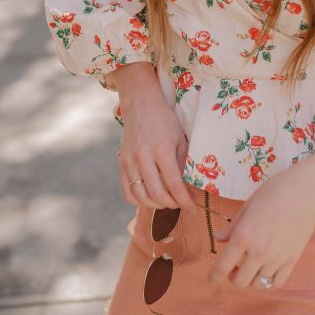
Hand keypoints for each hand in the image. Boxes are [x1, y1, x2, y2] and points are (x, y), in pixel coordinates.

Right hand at [114, 63, 195, 212]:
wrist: (141, 106)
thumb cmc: (165, 122)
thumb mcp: (180, 140)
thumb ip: (183, 165)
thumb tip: (188, 189)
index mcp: (162, 150)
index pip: (174, 185)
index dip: (185, 201)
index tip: (193, 208)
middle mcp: (143, 158)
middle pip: (157, 194)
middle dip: (172, 204)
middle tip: (181, 204)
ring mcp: (129, 162)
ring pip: (141, 197)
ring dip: (157, 205)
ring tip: (167, 201)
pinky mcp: (121, 165)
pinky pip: (127, 193)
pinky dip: (140, 201)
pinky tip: (150, 197)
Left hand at [208, 165, 314, 289]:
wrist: (307, 191)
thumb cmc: (276, 191)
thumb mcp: (249, 205)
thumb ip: (233, 225)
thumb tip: (219, 239)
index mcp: (244, 236)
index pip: (223, 267)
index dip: (214, 277)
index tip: (212, 280)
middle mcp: (259, 252)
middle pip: (240, 282)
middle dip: (233, 277)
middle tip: (234, 267)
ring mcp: (277, 259)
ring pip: (258, 284)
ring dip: (251, 278)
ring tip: (251, 266)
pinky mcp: (292, 260)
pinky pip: (276, 283)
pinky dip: (268, 282)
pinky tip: (266, 271)